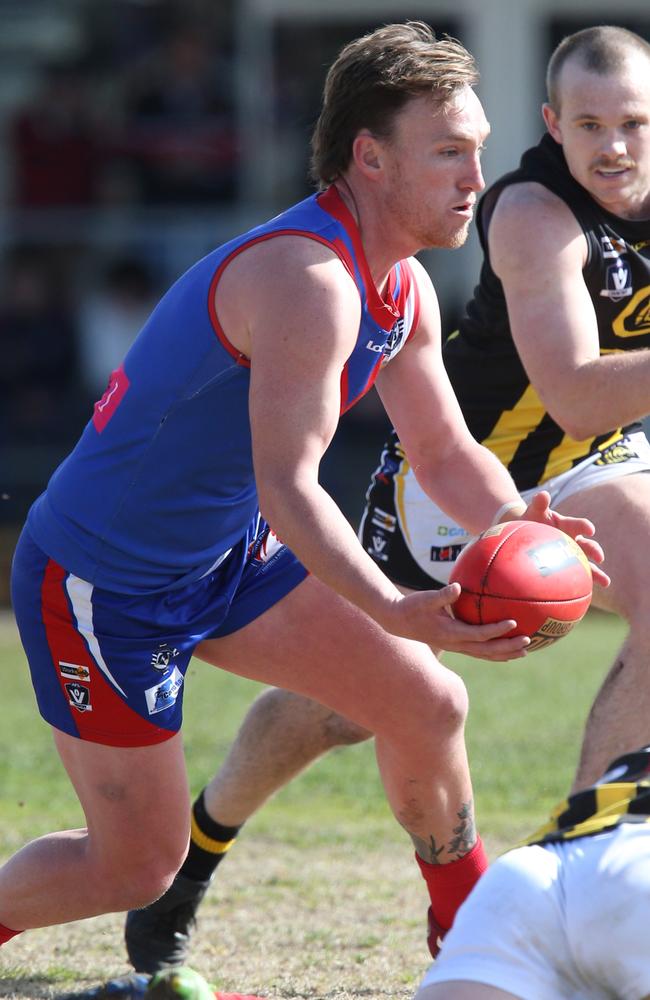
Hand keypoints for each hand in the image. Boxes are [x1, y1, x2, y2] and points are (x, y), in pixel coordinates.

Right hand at [384, 584, 530, 660]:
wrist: (399, 621)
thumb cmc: (412, 607)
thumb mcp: (424, 599)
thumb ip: (442, 595)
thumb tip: (458, 587)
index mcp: (450, 633)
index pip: (479, 634)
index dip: (496, 630)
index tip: (513, 623)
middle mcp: (456, 643)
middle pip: (487, 651)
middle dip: (508, 647)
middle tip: (528, 641)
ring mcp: (456, 646)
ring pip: (485, 654)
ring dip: (505, 654)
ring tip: (525, 651)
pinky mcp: (456, 644)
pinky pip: (479, 651)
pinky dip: (495, 652)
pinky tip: (507, 648)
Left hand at [515, 491, 609, 588]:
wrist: (525, 533)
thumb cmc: (531, 520)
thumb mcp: (534, 512)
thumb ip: (539, 504)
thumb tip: (542, 495)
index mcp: (567, 525)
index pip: (578, 525)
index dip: (584, 526)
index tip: (589, 529)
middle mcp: (573, 540)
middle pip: (587, 545)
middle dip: (595, 551)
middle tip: (599, 557)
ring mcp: (571, 554)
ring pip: (587, 564)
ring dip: (597, 573)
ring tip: (606, 582)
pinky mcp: (567, 567)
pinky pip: (577, 576)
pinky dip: (583, 584)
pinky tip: (587, 593)